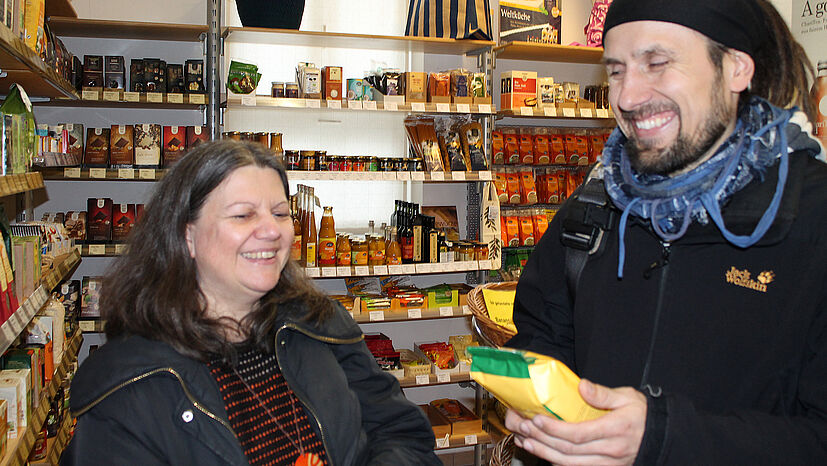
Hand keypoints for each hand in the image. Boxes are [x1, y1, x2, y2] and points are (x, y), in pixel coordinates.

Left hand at [504, 379, 646, 465]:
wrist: (662, 436)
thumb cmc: (644, 415)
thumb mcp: (628, 397)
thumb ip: (603, 393)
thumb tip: (582, 385)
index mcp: (615, 430)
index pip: (579, 434)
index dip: (555, 429)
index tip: (537, 419)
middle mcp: (611, 451)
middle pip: (569, 450)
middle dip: (542, 440)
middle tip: (523, 428)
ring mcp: (608, 463)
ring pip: (571, 463)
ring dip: (545, 454)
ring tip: (527, 442)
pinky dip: (558, 464)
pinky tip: (544, 454)